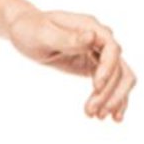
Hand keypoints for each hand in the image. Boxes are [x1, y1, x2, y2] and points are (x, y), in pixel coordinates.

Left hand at [4, 5, 136, 121]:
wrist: (25, 30)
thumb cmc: (30, 28)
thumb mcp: (43, 34)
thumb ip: (67, 38)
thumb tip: (91, 37)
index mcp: (90, 27)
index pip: (111, 48)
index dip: (108, 68)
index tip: (95, 86)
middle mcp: (99, 39)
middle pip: (118, 66)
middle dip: (110, 91)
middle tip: (94, 112)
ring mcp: (98, 53)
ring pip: (118, 76)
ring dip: (113, 98)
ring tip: (99, 117)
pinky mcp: (93, 64)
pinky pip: (110, 81)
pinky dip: (113, 98)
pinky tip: (109, 116)